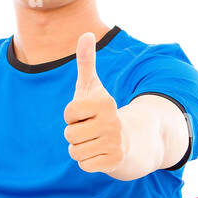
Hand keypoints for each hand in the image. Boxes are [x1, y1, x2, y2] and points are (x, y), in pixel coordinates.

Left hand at [63, 31, 128, 173]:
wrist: (128, 140)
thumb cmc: (102, 111)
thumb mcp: (93, 87)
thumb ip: (86, 62)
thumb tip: (86, 33)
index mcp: (104, 102)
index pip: (69, 113)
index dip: (72, 115)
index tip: (85, 114)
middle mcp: (112, 122)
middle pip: (69, 134)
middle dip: (75, 134)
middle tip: (91, 130)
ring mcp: (114, 142)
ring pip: (74, 151)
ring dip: (79, 148)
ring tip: (94, 141)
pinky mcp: (113, 161)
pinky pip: (83, 164)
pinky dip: (87, 161)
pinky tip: (99, 153)